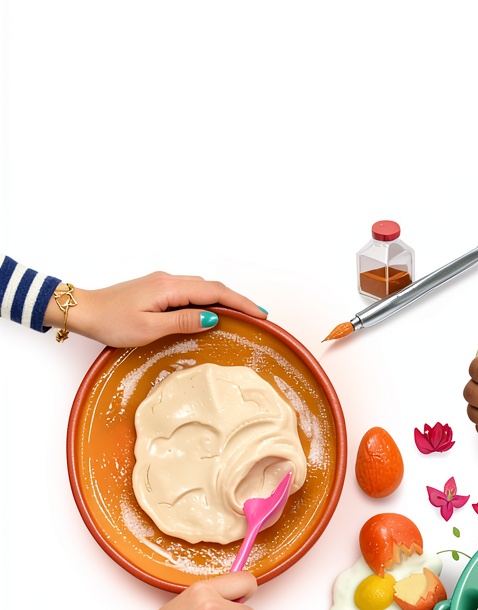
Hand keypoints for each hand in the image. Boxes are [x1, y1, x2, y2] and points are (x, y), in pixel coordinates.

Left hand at [44, 271, 267, 346]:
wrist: (84, 310)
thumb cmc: (111, 322)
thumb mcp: (149, 328)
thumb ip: (182, 321)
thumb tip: (213, 317)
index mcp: (170, 288)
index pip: (215, 292)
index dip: (241, 303)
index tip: (261, 314)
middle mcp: (169, 280)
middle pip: (212, 286)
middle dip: (238, 300)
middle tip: (259, 316)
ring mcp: (163, 283)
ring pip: (202, 288)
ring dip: (224, 299)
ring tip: (242, 315)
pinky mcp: (157, 289)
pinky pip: (190, 291)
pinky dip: (208, 299)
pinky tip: (212, 310)